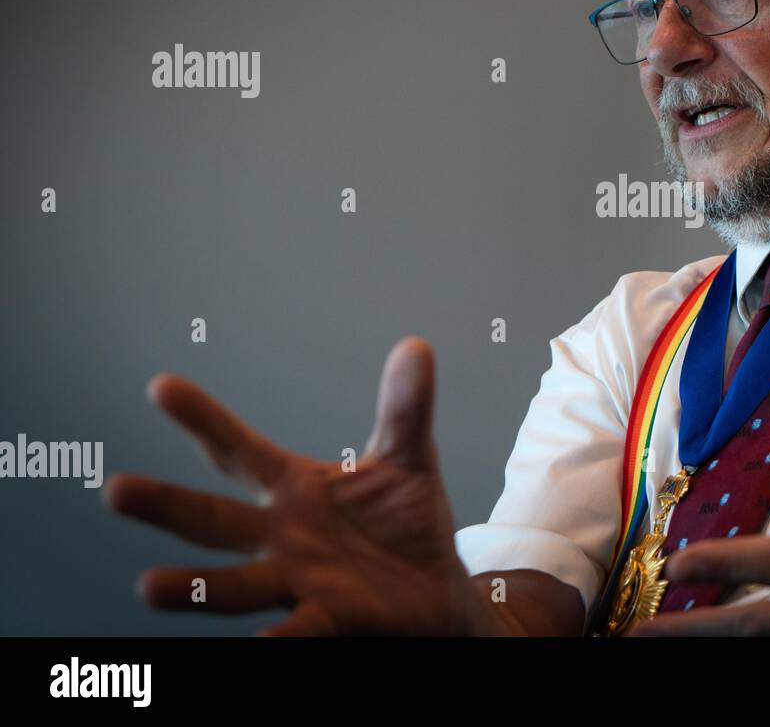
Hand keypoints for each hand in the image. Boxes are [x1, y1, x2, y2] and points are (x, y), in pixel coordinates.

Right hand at [103, 337, 515, 634]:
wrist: (435, 591)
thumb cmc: (405, 522)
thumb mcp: (407, 458)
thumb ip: (405, 408)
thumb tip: (416, 345)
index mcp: (294, 489)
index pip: (239, 451)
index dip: (203, 420)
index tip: (161, 386)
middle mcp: (281, 537)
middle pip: (212, 522)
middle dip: (165, 505)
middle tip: (115, 489)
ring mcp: (298, 581)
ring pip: (235, 586)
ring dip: (193, 589)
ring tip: (148, 587)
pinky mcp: (330, 620)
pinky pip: (298, 632)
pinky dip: (278, 638)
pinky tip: (257, 643)